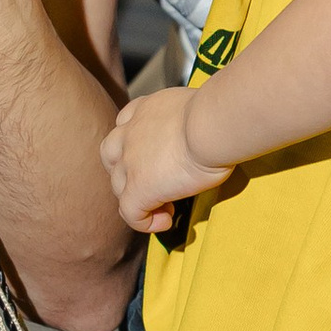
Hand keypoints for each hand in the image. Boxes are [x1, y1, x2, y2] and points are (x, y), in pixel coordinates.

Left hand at [101, 86, 231, 233]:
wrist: (211, 125)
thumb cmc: (217, 115)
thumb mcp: (194, 109)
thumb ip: (187, 119)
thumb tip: (204, 130)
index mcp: (145, 109)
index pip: (124, 126)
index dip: (135, 146)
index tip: (159, 157)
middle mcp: (130, 133)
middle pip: (113, 158)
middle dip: (130, 173)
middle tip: (160, 182)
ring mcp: (129, 162)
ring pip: (119, 187)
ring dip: (138, 198)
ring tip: (167, 206)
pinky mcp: (138, 188)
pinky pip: (130, 213)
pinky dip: (145, 222)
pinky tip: (167, 222)